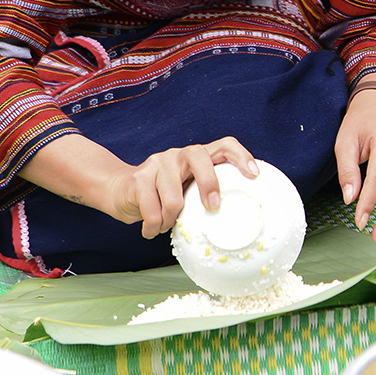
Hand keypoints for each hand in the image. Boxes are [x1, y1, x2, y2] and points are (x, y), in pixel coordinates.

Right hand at [106, 137, 258, 238]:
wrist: (121, 191)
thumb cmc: (164, 195)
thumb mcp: (188, 190)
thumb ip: (207, 193)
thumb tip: (239, 217)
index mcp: (198, 156)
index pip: (224, 145)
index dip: (241, 156)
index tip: (254, 175)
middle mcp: (179, 154)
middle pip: (200, 158)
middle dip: (209, 184)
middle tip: (213, 207)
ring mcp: (158, 162)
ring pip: (175, 198)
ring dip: (172, 220)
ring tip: (166, 224)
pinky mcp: (139, 177)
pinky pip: (153, 211)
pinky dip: (154, 227)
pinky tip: (151, 229)